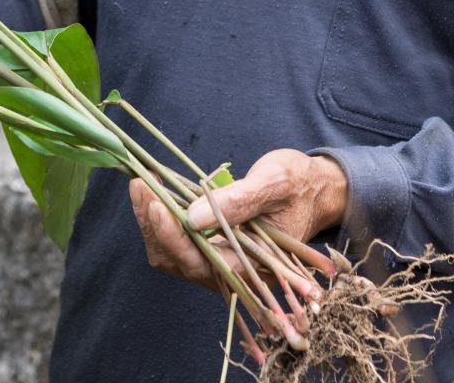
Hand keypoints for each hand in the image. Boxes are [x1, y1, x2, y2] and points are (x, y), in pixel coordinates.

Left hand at [128, 150, 346, 293]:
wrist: (313, 189)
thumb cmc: (298, 185)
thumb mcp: (273, 184)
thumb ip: (238, 202)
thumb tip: (193, 217)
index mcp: (251, 263)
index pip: (200, 262)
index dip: (172, 236)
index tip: (155, 203)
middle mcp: (231, 269)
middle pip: (176, 261)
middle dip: (153, 225)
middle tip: (140, 184)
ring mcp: (218, 258)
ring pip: (170, 254)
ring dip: (150, 222)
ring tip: (140, 184)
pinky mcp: (210, 245)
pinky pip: (176, 240)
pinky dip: (158, 218)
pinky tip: (150, 190)